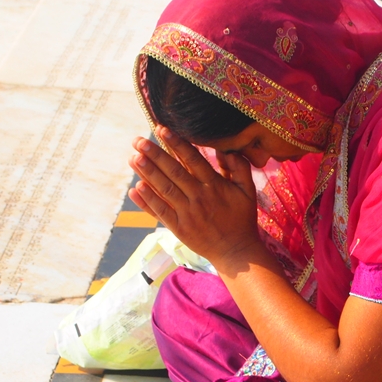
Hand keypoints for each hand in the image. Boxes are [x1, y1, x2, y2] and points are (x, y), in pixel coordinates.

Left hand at [128, 127, 259, 267]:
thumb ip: (240, 168)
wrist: (236, 252)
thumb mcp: (248, 192)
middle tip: (138, 141)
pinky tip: (135, 188)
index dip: (177, 144)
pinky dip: (147, 200)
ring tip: (133, 158)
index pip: (193, 160)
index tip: (162, 130)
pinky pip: (160, 212)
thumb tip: (227, 149)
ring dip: (147, 173)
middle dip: (155, 155)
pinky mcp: (179, 228)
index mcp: (215, 186)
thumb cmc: (242, 219)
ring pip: (164, 189)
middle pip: (174, 172)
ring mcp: (188, 214)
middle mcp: (200, 198)